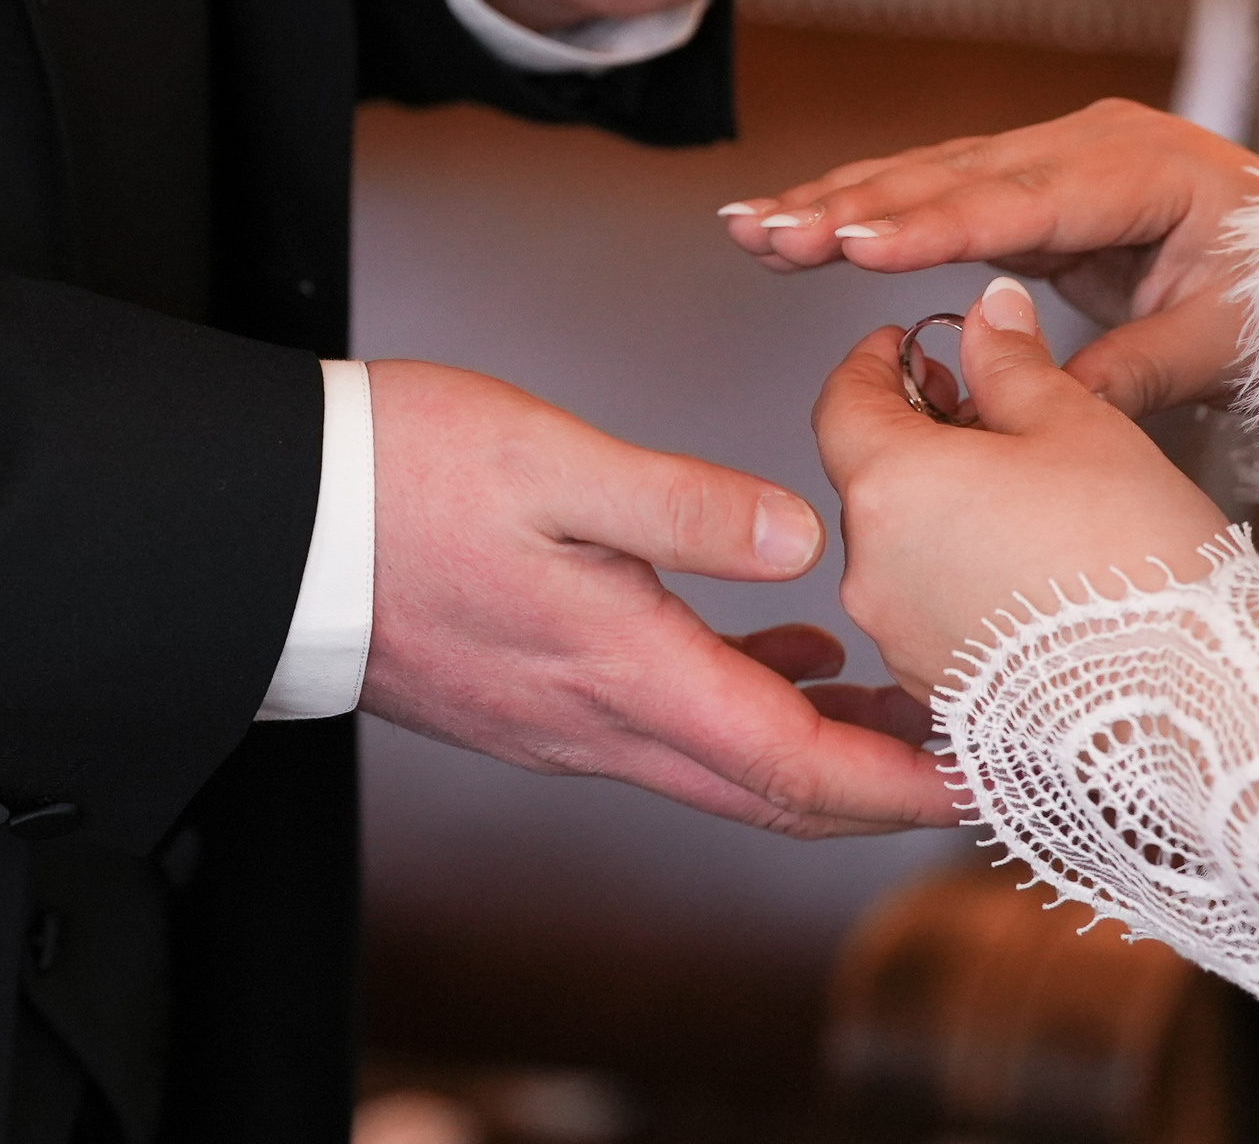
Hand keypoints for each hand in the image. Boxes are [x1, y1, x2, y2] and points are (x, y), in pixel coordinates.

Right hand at [358, 361, 949, 836]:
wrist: (274, 528)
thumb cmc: (401, 479)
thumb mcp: (556, 466)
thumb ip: (685, 507)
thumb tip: (801, 541)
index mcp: (624, 672)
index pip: (794, 769)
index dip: (900, 783)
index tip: (984, 783)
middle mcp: (600, 723)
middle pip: (775, 793)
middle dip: (885, 789)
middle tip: (978, 761)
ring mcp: (567, 721)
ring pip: (728, 767)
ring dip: (825, 753)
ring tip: (908, 709)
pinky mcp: (541, 697)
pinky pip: (674, 731)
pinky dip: (751, 708)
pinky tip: (789, 655)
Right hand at [724, 99, 1258, 416]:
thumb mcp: (1225, 345)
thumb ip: (1133, 372)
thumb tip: (1048, 406)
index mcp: (1143, 169)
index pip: (1017, 200)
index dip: (928, 223)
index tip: (852, 244)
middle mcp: (1089, 146)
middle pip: (952, 176)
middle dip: (851, 207)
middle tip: (768, 236)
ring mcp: (1058, 159)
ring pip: (930, 176)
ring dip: (840, 204)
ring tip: (755, 228)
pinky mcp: (1035, 186)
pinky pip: (940, 195)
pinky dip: (871, 211)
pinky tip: (806, 225)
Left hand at [817, 279, 1228, 700]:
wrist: (1182, 693)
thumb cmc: (1133, 555)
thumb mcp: (1075, 423)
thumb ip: (1011, 364)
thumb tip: (987, 318)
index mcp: (891, 486)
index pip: (841, 403)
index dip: (874, 365)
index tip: (909, 347)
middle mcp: (871, 570)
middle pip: (871, 478)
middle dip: (921, 436)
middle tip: (990, 414)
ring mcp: (898, 638)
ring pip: (900, 547)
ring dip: (943, 508)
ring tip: (1029, 496)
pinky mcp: (936, 687)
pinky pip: (928, 610)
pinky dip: (960, 575)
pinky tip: (1031, 568)